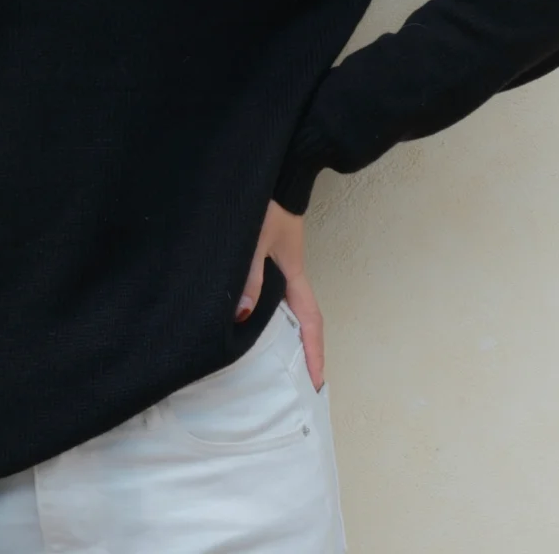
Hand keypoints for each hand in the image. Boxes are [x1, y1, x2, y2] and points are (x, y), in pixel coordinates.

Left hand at [235, 198, 324, 391]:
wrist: (279, 177)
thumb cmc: (269, 205)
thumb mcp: (256, 240)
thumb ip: (250, 275)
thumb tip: (242, 315)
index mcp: (295, 275)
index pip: (310, 322)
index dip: (313, 352)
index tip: (316, 381)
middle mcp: (292, 275)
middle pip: (303, 320)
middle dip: (304, 350)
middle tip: (300, 382)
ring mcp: (282, 266)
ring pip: (288, 308)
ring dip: (287, 334)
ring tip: (278, 362)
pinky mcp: (271, 256)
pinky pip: (274, 294)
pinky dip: (270, 313)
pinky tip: (255, 321)